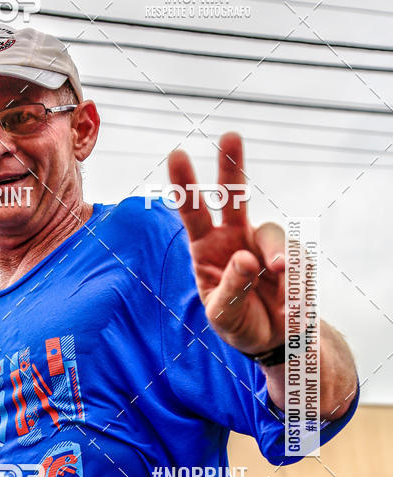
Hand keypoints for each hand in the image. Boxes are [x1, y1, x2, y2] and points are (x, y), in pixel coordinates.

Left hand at [168, 133, 285, 355]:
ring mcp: (265, 245)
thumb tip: (246, 257)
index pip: (194, 213)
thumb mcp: (224, 315)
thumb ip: (231, 288)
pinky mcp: (293, 256)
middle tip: (230, 136)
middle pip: (234, 196)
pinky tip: (290, 306)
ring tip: (279, 276)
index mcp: (207, 250)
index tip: (178, 154)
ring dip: (278, 255)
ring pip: (273, 233)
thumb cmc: (238, 323)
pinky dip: (295, 282)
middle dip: (232, 165)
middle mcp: (235, 238)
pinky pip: (299, 258)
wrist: (274, 341)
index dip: (185, 186)